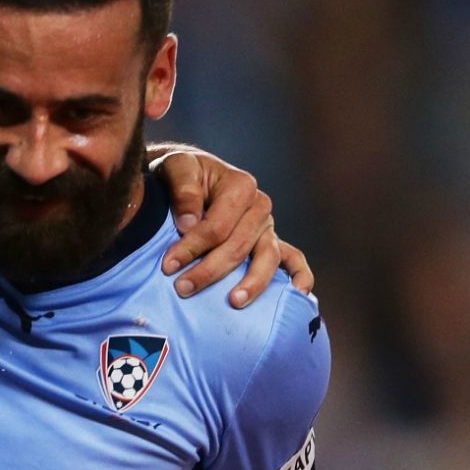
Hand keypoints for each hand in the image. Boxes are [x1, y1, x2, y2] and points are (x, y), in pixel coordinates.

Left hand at [154, 145, 314, 306]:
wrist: (189, 174)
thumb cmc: (181, 173)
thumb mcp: (176, 167)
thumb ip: (183, 190)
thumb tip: (188, 223)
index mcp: (240, 186)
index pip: (218, 226)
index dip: (193, 247)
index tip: (168, 265)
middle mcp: (259, 206)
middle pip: (238, 246)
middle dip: (209, 270)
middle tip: (182, 288)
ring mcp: (268, 225)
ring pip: (267, 258)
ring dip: (252, 283)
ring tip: (234, 302)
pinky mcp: (270, 240)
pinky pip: (294, 258)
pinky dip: (300, 276)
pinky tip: (298, 294)